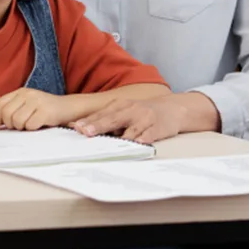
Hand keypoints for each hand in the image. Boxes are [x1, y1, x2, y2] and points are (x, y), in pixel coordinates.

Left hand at [0, 88, 69, 130]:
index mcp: (20, 92)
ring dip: (22, 128)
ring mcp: (37, 101)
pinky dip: (32, 129)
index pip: (0, 103)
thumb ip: (8, 112)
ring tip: (30, 124)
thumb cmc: (44, 110)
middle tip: (18, 127)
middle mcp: (28, 94)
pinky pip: (30, 125)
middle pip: (6, 113)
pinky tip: (39, 125)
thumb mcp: (25, 107)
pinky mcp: (46, 111)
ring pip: (17, 121)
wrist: (68, 107)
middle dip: (10, 124)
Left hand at [71, 97, 186, 143]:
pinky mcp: (158, 127)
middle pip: (113, 119)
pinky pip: (150, 134)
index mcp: (120, 105)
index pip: (102, 114)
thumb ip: (105, 118)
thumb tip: (81, 127)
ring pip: (131, 128)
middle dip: (99, 126)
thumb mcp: (123, 110)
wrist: (172, 108)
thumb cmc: (141, 112)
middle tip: (87, 132)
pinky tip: (138, 142)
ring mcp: (146, 118)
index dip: (89, 121)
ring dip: (120, 136)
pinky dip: (144, 138)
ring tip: (109, 143)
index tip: (77, 127)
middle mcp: (132, 110)